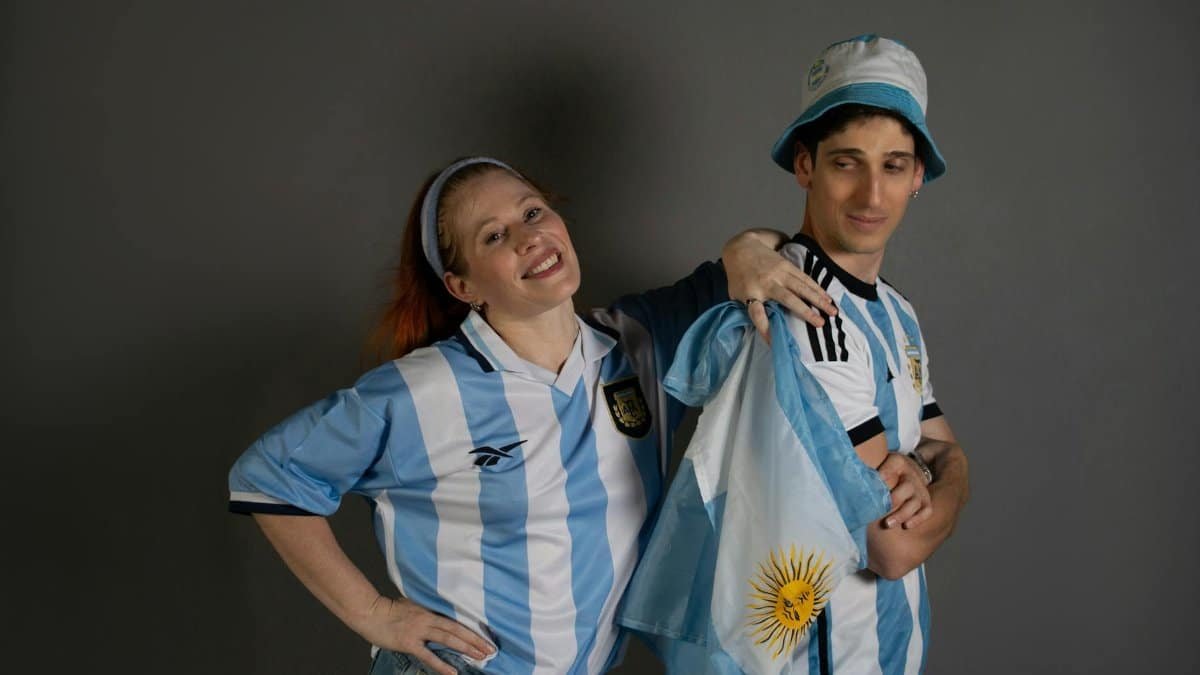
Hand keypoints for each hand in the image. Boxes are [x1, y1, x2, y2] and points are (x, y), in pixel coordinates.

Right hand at [353, 596, 494, 674]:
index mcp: (430, 610)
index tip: (486, 637)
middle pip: (457, 629)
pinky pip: (428, 655)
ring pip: (448, 639)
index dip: (472, 629)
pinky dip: (441, 664)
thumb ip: (426, 610)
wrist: (370, 612)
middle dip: (475, 640)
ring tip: (480, 656)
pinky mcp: (409, 642)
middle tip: (490, 649)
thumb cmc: (388, 609)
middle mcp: (428, 619)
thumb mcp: (412, 604)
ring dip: (466, 648)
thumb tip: (439, 615)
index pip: (456, 621)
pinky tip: (453, 672)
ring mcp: (419, 631)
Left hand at [721, 230, 836, 342]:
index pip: (758, 315)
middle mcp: (767, 284)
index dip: (765, 329)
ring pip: (801, 287)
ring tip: (832, 311)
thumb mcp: (735, 294)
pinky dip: (817, 288)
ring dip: (818, 299)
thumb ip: (746, 308)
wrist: (741, 248)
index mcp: (751, 294)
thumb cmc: (737, 276)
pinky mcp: (787, 266)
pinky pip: (804, 278)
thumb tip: (754, 328)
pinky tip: (827, 297)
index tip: (773, 343)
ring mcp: (779, 274)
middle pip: (788, 299)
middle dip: (805, 312)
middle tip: (821, 324)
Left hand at [876, 453, 932, 529]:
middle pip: (906, 488)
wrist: (911, 472)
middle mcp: (912, 478)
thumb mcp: (882, 463)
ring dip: (901, 514)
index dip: (887, 472)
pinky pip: (926, 511)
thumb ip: (877, 469)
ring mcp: (921, 491)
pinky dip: (917, 519)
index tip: (878, 479)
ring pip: (914, 503)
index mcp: (899, 464)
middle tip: (879, 509)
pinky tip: (906, 526)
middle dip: (893, 500)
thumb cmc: (890, 470)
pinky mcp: (926, 503)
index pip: (895, 464)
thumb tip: (874, 478)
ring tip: (887, 524)